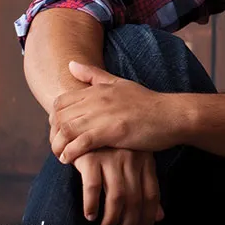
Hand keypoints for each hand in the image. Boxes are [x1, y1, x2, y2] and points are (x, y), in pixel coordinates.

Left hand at [50, 62, 185, 163]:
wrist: (172, 115)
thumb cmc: (147, 102)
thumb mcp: (119, 83)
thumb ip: (94, 75)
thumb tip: (71, 64)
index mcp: (97, 89)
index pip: (60, 102)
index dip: (54, 119)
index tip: (59, 132)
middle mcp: (97, 99)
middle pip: (59, 117)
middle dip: (53, 135)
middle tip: (58, 147)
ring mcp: (104, 115)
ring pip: (66, 130)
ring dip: (58, 146)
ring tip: (61, 156)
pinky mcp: (112, 131)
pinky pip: (81, 143)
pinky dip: (71, 153)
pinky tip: (70, 160)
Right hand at [72, 148, 164, 224]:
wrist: (86, 123)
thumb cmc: (111, 148)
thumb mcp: (133, 163)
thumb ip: (145, 188)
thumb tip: (159, 217)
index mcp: (145, 159)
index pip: (152, 194)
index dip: (148, 218)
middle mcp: (131, 157)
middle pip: (135, 199)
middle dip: (129, 224)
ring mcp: (111, 156)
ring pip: (116, 197)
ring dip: (111, 219)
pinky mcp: (90, 156)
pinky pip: (92, 187)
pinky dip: (91, 205)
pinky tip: (90, 215)